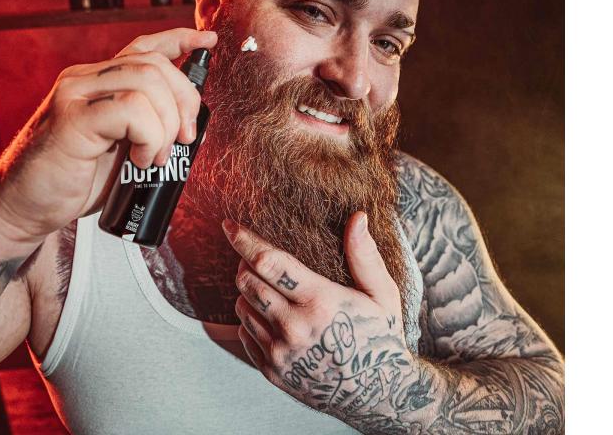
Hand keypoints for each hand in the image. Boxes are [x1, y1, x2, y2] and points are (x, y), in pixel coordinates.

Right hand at [0, 28, 216, 240]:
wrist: (23, 209)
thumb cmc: (73, 182)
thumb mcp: (117, 148)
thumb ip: (142, 126)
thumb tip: (188, 125)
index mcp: (97, 82)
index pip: (143, 47)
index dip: (180, 39)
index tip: (208, 42)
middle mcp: (84, 80)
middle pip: (154, 64)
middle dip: (184, 101)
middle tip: (184, 140)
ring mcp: (75, 95)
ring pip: (147, 82)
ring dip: (165, 124)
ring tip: (155, 157)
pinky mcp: (71, 120)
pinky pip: (130, 110)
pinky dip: (149, 136)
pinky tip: (140, 159)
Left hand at [223, 212, 419, 423]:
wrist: (378, 394)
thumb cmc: (381, 338)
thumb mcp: (382, 293)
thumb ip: (364, 255)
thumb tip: (357, 217)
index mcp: (320, 302)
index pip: (269, 262)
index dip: (245, 241)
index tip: (229, 225)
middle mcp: (295, 328)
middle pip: (247, 283)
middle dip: (245, 264)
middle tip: (258, 259)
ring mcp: (281, 353)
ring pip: (242, 307)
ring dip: (248, 292)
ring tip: (269, 288)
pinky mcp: (273, 371)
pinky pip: (244, 334)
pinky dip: (250, 319)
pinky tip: (270, 315)